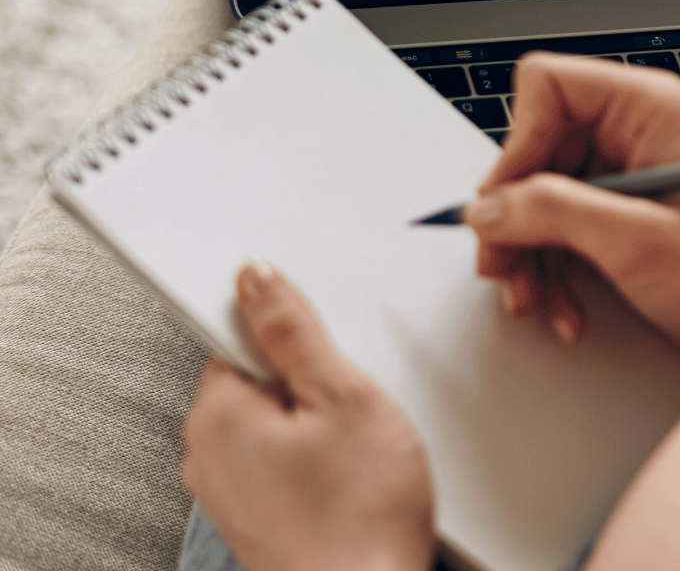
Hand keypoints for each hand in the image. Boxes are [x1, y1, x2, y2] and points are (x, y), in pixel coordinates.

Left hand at [180, 263, 433, 570]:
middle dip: (306, 379)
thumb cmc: (359, 515)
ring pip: (269, 421)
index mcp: (215, 415)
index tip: (322, 343)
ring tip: (355, 442)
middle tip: (352, 400)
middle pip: (255, 378)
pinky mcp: (252, 516)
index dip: (288, 330)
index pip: (234, 334)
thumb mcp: (343, 396)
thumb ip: (293, 331)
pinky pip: (276, 460)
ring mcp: (225, 491)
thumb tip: (257, 278)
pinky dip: (311, 457)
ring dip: (312, 421)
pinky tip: (347, 472)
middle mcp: (204, 454)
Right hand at [467, 53, 679, 364]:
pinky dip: (547, 272)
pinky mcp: (610, 213)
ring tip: (539, 302)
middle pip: (529, 150)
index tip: (512, 199)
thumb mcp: (636, 241)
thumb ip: (555, 214)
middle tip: (505, 266)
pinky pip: (549, 229)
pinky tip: (564, 307)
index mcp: (646, 108)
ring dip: (526, 257)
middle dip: (515, 218)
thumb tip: (490, 207)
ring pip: (530, 197)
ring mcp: (617, 173)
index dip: (520, 142)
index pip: (547, 86)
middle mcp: (627, 130)